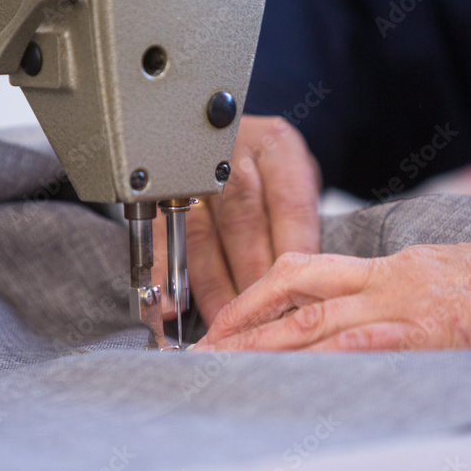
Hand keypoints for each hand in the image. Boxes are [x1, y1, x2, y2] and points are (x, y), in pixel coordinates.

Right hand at [153, 115, 321, 324]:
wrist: (226, 147)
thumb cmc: (268, 173)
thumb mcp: (294, 183)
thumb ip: (299, 223)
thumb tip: (308, 285)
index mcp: (275, 147)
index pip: (289, 204)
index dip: (293, 256)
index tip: (300, 296)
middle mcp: (232, 154)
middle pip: (244, 222)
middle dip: (253, 279)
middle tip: (264, 321)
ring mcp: (192, 172)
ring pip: (204, 235)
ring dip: (213, 287)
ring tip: (225, 324)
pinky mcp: (162, 195)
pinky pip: (164, 241)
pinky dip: (167, 277)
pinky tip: (173, 304)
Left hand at [193, 235, 470, 351]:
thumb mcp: (440, 278)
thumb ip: (391, 293)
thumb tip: (350, 319)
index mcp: (388, 268)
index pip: (304, 272)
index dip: (256, 297)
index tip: (225, 321)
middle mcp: (388, 281)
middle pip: (294, 292)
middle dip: (242, 322)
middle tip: (203, 349)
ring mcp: (407, 305)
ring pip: (316, 318)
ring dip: (263, 344)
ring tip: (224, 365)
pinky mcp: (431, 333)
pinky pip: (364, 342)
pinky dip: (321, 356)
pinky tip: (292, 373)